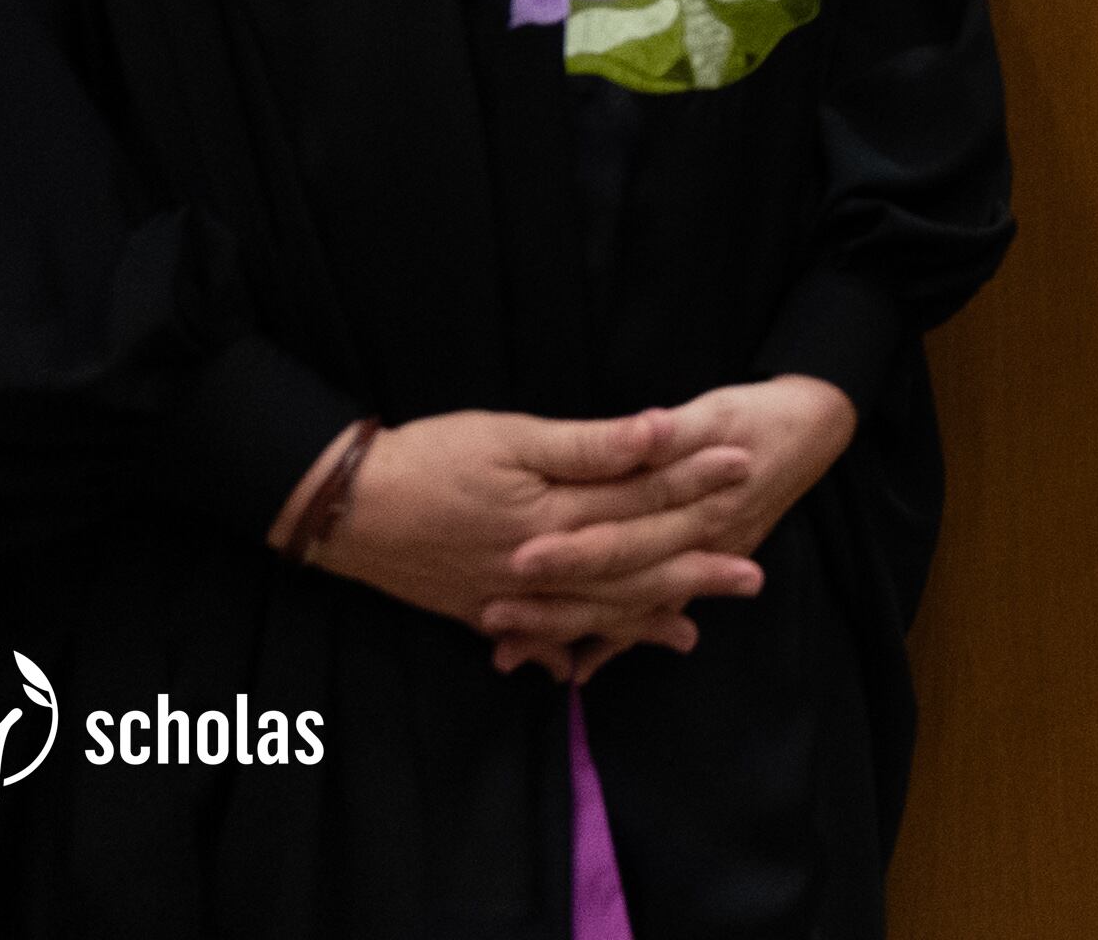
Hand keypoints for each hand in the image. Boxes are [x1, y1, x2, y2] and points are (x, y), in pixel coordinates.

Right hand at [309, 409, 761, 682]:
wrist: (343, 509)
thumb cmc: (431, 458)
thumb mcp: (512, 436)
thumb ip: (590, 445)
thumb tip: (662, 433)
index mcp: (559, 517)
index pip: (645, 498)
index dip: (697, 483)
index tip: (745, 470)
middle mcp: (545, 567)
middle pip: (633, 567)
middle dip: (695, 568)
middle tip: (754, 577)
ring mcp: (512, 598)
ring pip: (592, 613)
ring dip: (644, 620)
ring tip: (692, 632)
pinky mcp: (480, 610)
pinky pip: (540, 636)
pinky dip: (568, 648)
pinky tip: (585, 664)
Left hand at [480, 377, 858, 676]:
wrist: (813, 428)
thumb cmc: (759, 415)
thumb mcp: (717, 412)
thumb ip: (674, 433)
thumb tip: (646, 433)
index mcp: (699, 509)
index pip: (623, 538)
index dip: (573, 552)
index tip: (520, 562)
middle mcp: (697, 549)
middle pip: (616, 589)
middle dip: (554, 607)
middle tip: (492, 619)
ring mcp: (698, 565)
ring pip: (628, 613)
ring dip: (570, 633)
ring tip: (509, 655)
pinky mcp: (695, 567)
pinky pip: (649, 615)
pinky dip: (613, 642)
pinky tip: (575, 666)